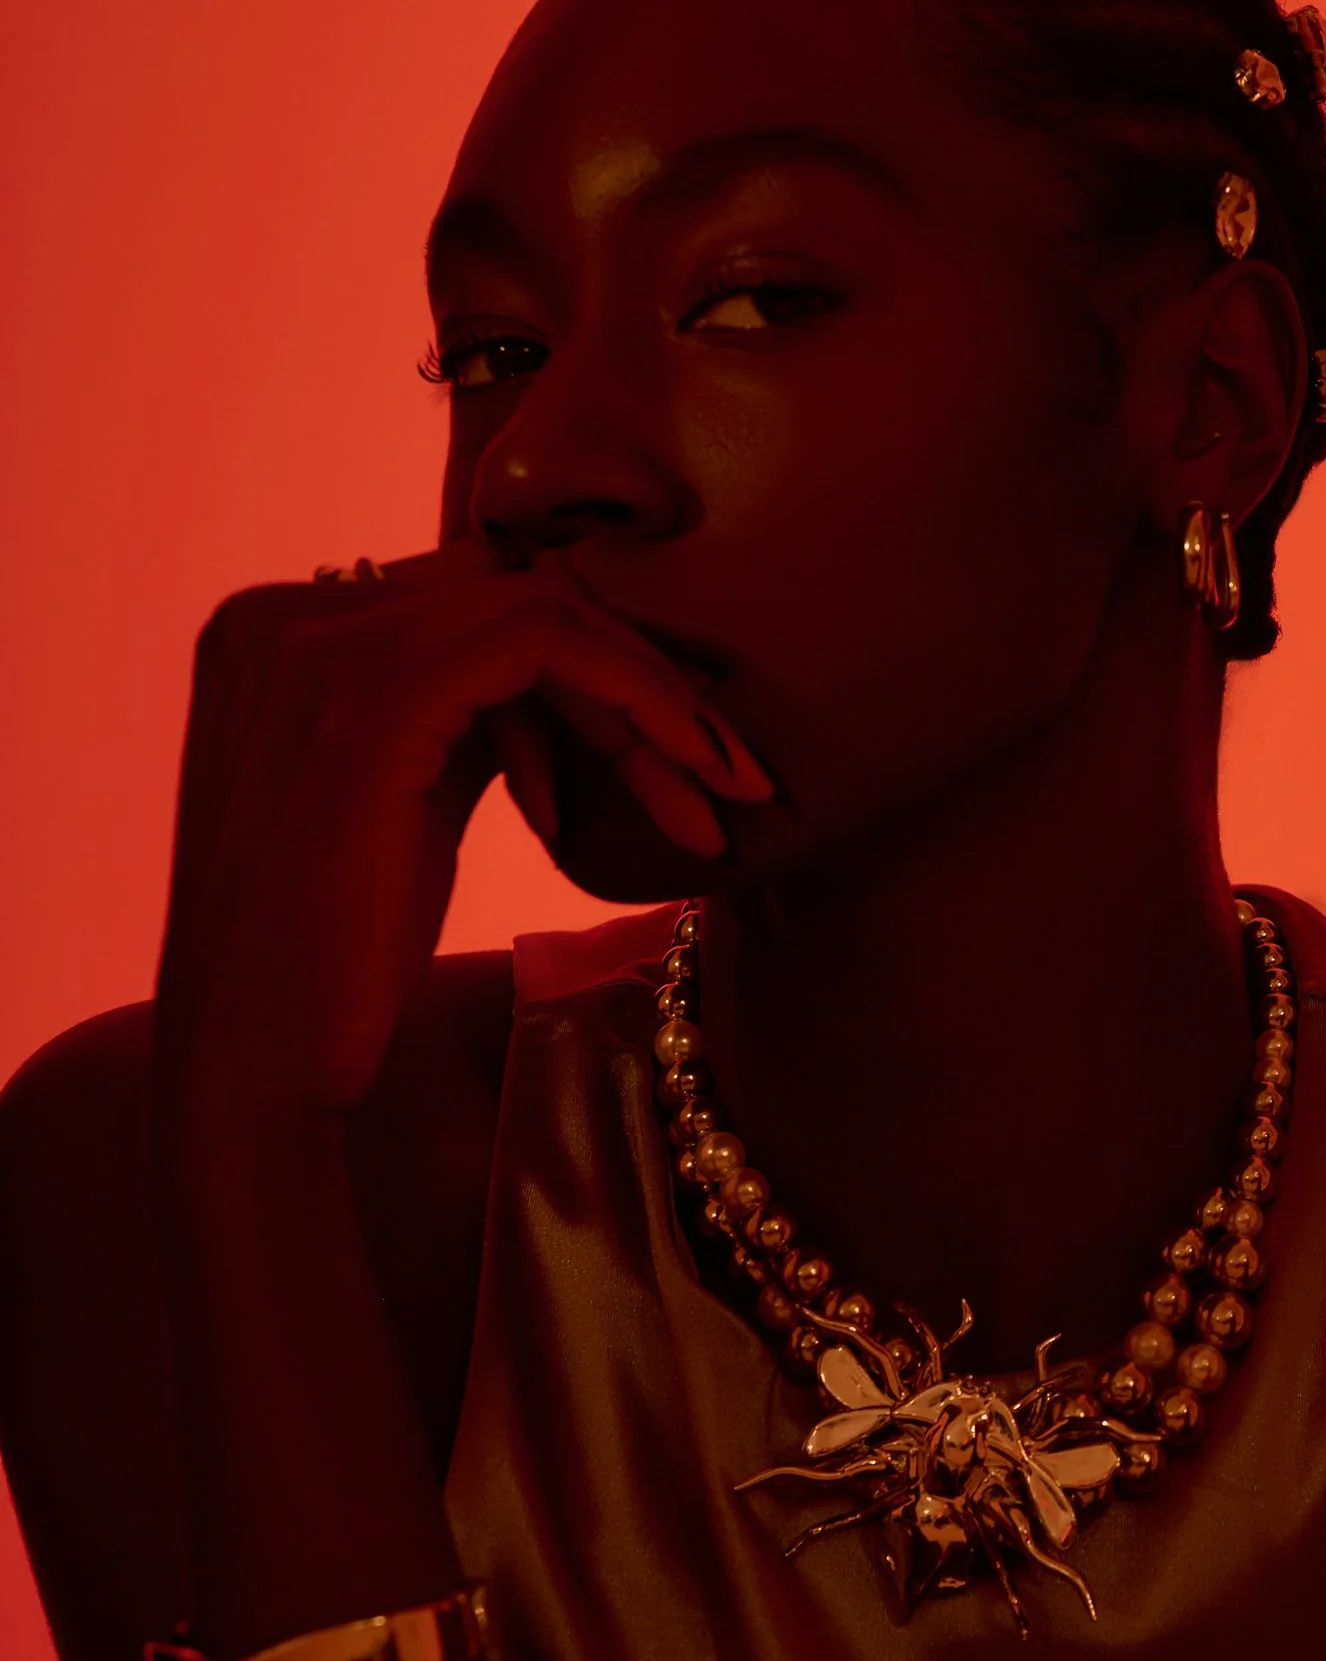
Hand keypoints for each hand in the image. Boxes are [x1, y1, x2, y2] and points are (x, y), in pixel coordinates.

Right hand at [156, 541, 772, 1117]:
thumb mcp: (406, 805)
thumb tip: (581, 686)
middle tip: (730, 778)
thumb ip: (463, 722)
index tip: (679, 759)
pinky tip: (680, 782)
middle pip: (515, 595)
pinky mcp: (371, 694)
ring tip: (721, 798)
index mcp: (281, 634)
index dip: (590, 671)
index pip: (475, 602)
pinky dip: (632, 699)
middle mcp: (285, 614)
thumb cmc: (337, 963)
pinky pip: (546, 642)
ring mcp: (319, 645)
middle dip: (633, 683)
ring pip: (545, 611)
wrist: (261, 1065)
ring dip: (652, 703)